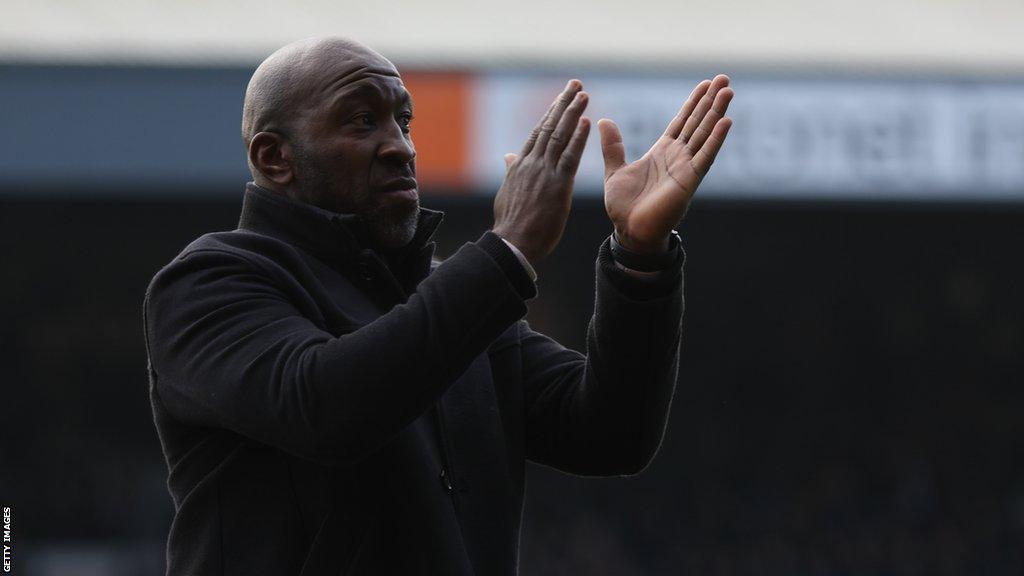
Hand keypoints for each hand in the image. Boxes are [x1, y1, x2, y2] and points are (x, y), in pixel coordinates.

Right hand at [492, 80, 590, 262]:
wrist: (512, 243)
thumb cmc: (512, 224)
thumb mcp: (508, 193)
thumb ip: (512, 172)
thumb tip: (509, 156)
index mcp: (521, 165)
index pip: (538, 133)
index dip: (551, 113)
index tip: (561, 98)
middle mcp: (532, 163)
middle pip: (549, 126)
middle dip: (563, 103)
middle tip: (575, 84)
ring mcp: (544, 172)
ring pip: (559, 136)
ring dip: (573, 113)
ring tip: (583, 94)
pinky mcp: (557, 185)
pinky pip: (570, 157)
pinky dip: (578, 138)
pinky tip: (586, 122)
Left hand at [600, 75, 733, 253]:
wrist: (629, 231)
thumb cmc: (624, 206)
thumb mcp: (615, 169)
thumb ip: (613, 146)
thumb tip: (603, 120)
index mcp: (662, 152)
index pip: (682, 122)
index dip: (693, 103)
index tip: (705, 84)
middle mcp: (678, 157)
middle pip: (698, 123)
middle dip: (710, 101)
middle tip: (724, 78)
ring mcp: (686, 168)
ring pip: (705, 134)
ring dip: (717, 113)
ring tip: (728, 91)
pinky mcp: (689, 181)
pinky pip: (705, 157)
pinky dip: (716, 139)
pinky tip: (726, 121)